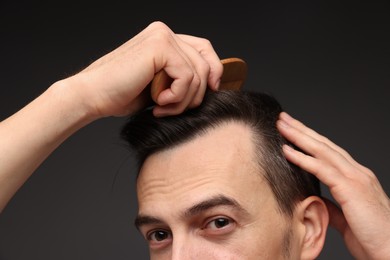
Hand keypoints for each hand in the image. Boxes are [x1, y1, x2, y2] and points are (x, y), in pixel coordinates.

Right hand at [67, 21, 222, 118]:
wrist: (93, 96)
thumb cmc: (121, 94)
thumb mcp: (160, 86)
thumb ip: (180, 79)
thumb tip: (211, 86)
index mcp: (164, 39)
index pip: (204, 50)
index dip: (215, 71)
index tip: (214, 92)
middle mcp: (165, 33)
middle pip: (206, 62)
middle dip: (198, 93)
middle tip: (174, 109)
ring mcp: (162, 36)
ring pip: (198, 73)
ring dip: (183, 100)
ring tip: (162, 109)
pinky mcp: (159, 46)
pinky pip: (187, 76)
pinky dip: (176, 97)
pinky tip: (158, 103)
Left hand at [277, 112, 389, 259]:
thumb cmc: (372, 236)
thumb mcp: (347, 216)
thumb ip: (333, 204)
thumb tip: (317, 198)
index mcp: (356, 177)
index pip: (328, 152)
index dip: (309, 139)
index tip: (292, 130)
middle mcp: (357, 172)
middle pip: (324, 145)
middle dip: (302, 130)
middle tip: (283, 119)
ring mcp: (355, 178)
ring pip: (322, 151)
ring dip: (299, 137)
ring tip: (282, 126)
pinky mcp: (351, 188)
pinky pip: (322, 169)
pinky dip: (303, 158)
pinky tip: (287, 151)